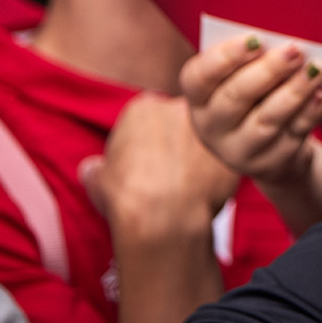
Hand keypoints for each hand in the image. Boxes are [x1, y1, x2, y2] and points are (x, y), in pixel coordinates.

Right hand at [86, 94, 239, 236]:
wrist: (163, 216)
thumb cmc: (127, 197)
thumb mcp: (99, 182)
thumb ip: (97, 169)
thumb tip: (92, 169)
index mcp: (143, 107)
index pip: (149, 115)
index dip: (148, 139)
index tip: (147, 159)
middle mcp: (177, 106)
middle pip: (180, 119)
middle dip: (178, 139)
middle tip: (173, 169)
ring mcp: (207, 125)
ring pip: (206, 134)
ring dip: (200, 152)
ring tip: (191, 180)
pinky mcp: (229, 145)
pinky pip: (225, 154)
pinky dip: (219, 168)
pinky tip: (209, 187)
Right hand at [180, 33, 321, 186]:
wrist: (270, 148)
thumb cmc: (254, 98)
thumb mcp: (241, 80)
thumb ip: (251, 61)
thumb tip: (282, 40)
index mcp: (198, 99)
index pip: (199, 77)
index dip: (226, 57)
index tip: (255, 39)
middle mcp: (212, 127)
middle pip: (236, 97)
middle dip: (268, 70)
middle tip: (294, 49)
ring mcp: (241, 149)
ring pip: (267, 119)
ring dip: (294, 91)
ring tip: (315, 69)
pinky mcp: (272, 162)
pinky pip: (293, 134)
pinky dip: (310, 113)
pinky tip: (320, 95)